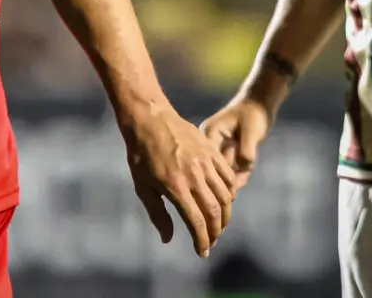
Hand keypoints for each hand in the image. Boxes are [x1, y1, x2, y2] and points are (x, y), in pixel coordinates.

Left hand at [119, 103, 238, 257]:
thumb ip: (157, 214)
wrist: (150, 119)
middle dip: (215, 232)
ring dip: (225, 216)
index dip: (202, 240)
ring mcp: (205, 162)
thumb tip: (168, 239)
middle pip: (214, 212)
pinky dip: (230, 194)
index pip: (196, 221)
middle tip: (211, 241)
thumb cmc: (141, 155)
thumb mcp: (142, 186)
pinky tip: (224, 201)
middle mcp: (193, 175)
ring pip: (225, 197)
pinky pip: (228, 178)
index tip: (202, 252)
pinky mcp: (212, 152)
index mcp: (175, 186)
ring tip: (218, 225)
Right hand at [201, 95, 273, 193]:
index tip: (227, 190)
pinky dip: (237, 176)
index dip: (216, 177)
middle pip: (212, 169)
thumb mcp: (251, 131)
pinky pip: (229, 170)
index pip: (208, 160)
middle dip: (222, 182)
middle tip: (231, 194)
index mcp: (210, 134)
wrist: (259, 104)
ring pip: (221, 172)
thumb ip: (246, 151)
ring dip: (231, 180)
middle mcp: (210, 143)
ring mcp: (218, 149)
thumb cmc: (253, 114)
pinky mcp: (227, 153)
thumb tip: (243, 170)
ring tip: (239, 185)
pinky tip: (243, 178)